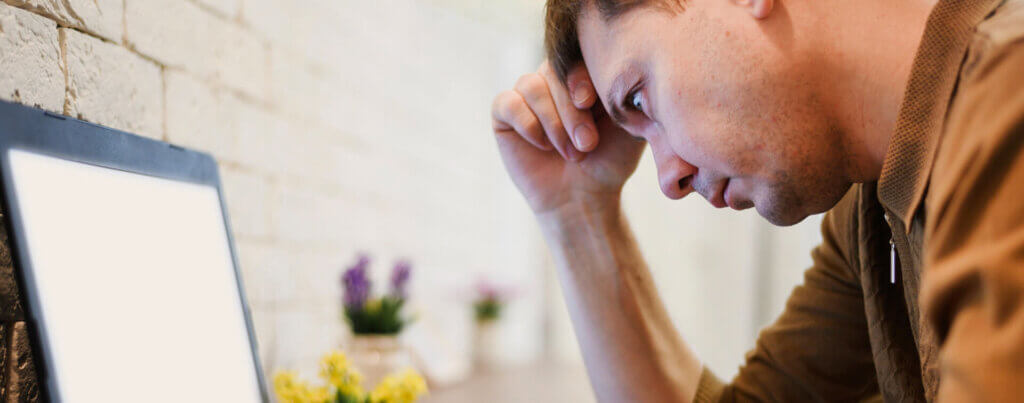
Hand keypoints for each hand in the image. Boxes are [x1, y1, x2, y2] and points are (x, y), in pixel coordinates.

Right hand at [491, 61, 644, 214]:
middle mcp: (553, 77)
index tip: (589, 102)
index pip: (577, 54)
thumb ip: (632, 98)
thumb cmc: (609, 161)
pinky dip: (528, 125)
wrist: (583, 197)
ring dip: (553, 122)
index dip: (580, 75)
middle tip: (587, 143)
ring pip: (531, 85)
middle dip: (571, 110)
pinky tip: (543, 146)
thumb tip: (635, 75)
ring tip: (572, 152)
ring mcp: (527, 94)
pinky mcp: (504, 113)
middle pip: (553, 70)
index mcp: (583, 73)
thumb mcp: (631, 127)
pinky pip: (507, 103)